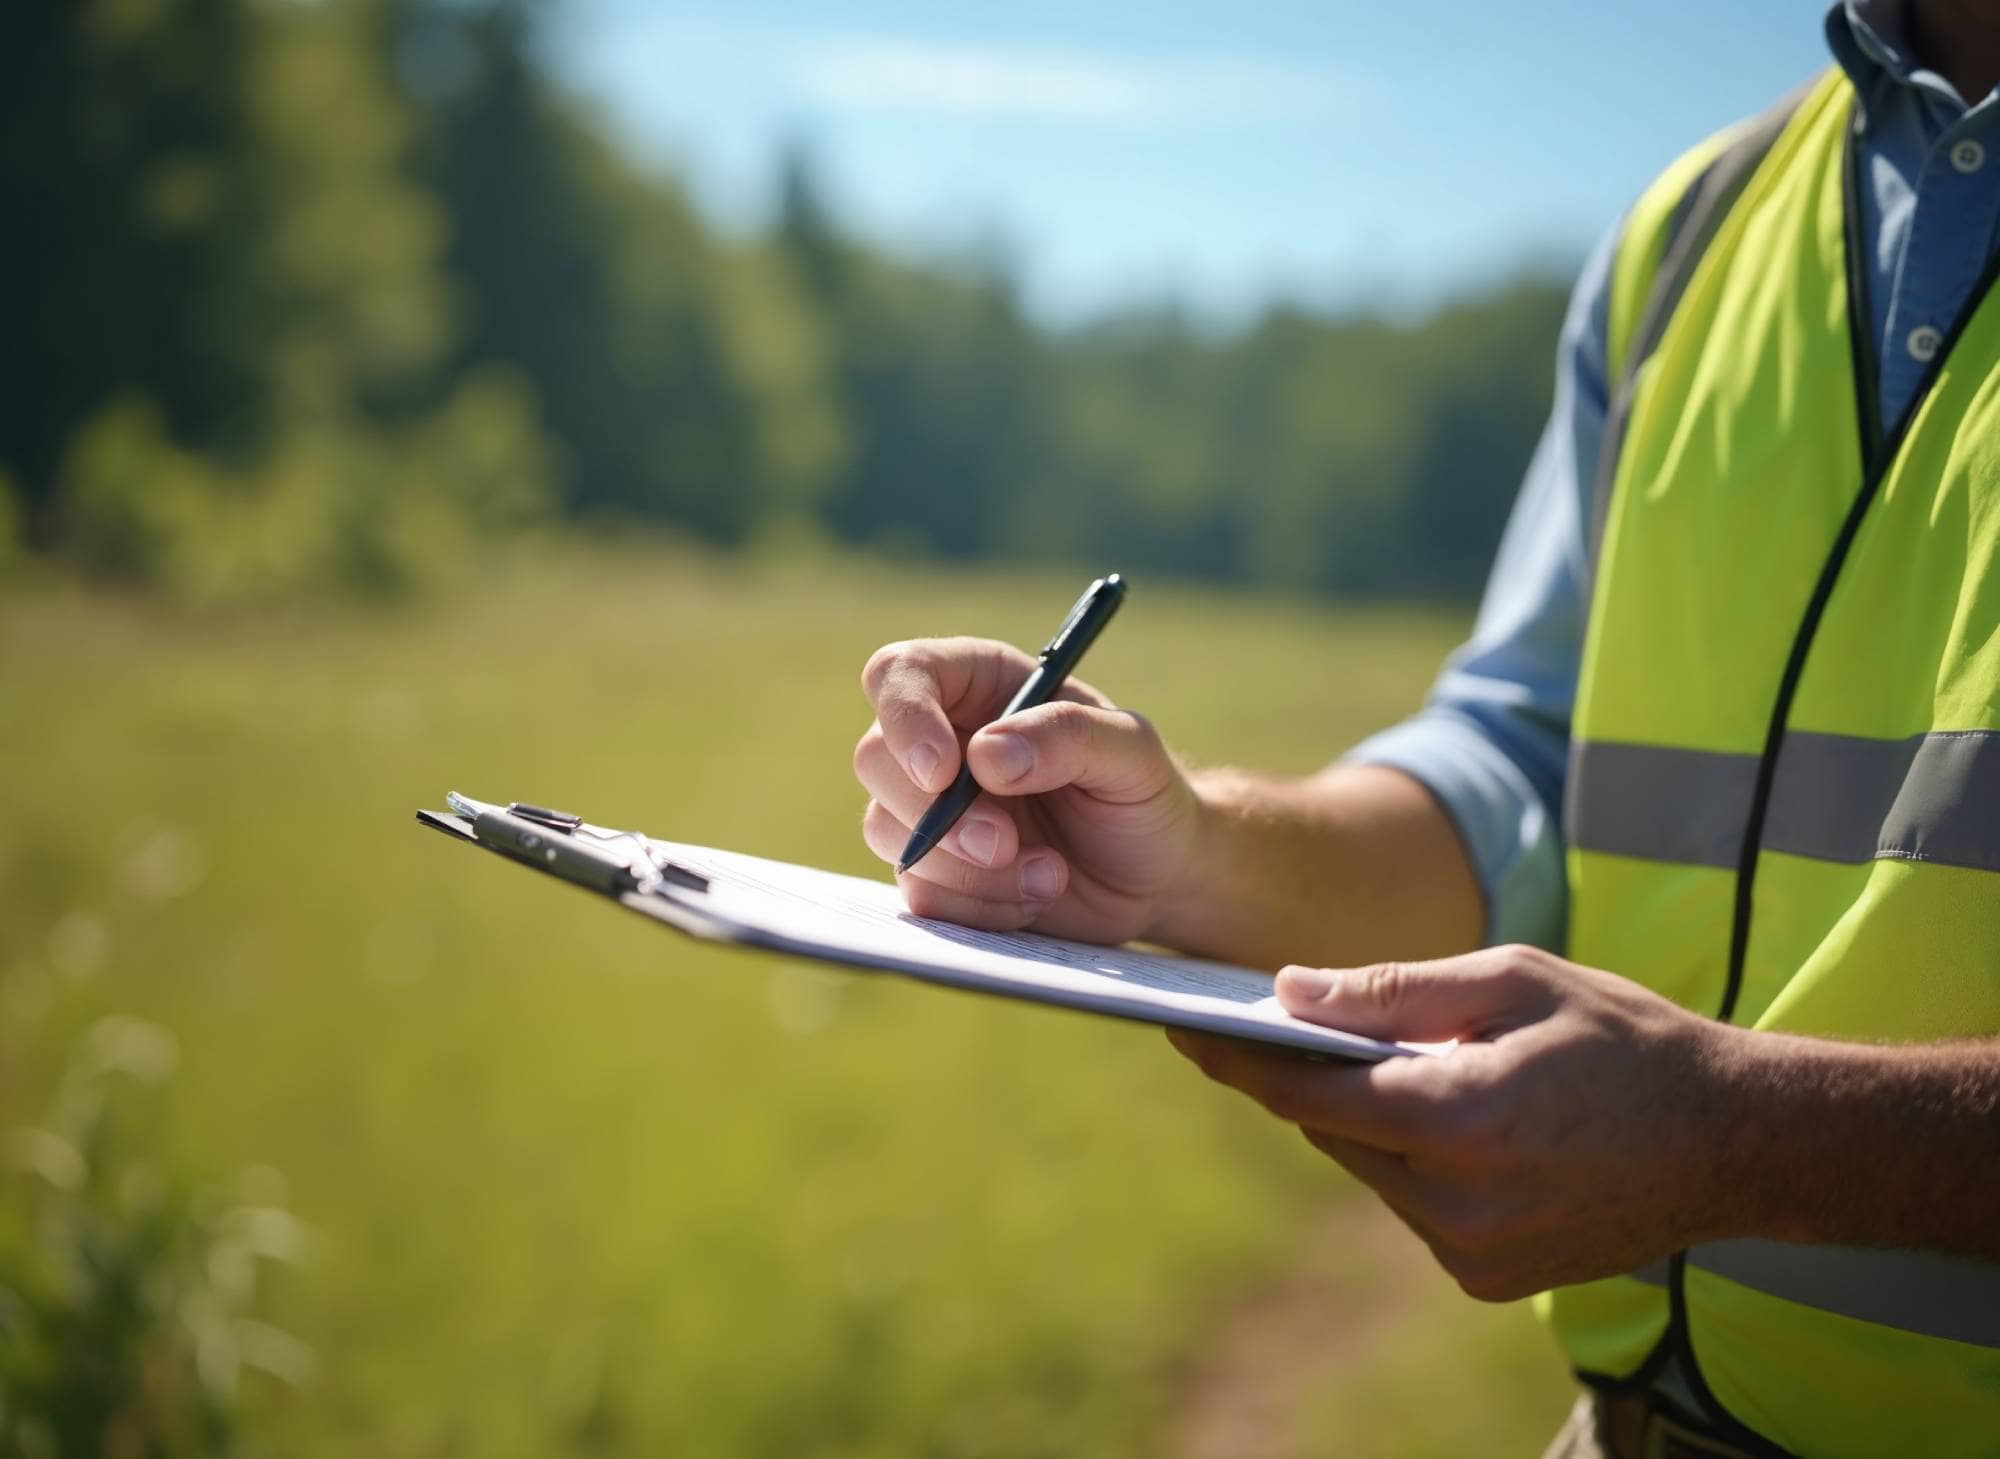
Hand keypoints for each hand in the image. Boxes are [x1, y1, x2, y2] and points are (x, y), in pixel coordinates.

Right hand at [854, 636, 1200, 941]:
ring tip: (1050, 874)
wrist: (1155, 874)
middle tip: (1005, 843)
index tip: (944, 771)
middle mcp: (942, 739)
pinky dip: (978, 905)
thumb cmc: (1142, 794)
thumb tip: (984, 755)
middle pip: (874, 758)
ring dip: (968, 868)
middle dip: (937, 813)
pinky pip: (920, 892)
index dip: (906, 717)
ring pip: (888, 831)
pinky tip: (1035, 896)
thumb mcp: (1131, 751)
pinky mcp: (935, 872)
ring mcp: (929, 809)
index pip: (899, 674)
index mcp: (980, 684)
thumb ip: (1067, 735)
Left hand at [1168, 944, 1746, 1299]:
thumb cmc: (1623, 1037)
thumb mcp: (1511, 980)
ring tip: (1393, 1067)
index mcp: (1457, 1118)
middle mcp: (1455, 1200)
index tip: (1185, 1028)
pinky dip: (1413, 1161)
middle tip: (1273, 1028)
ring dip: (1368, 1120)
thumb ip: (1391, 991)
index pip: (1308, 1091)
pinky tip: (1454, 1121)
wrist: (1733, 1140)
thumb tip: (1286, 992)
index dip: (1241, 1058)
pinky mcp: (1487, 1278)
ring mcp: (1472, 1251)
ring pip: (1370, 1169)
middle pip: (1332, 1131)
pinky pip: (1413, 1206)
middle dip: (1307, 1078)